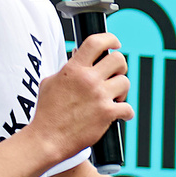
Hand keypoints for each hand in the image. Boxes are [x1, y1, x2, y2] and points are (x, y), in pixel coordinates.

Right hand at [28, 31, 128, 158]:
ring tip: (113, 98)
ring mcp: (99, 96)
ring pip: (125, 82)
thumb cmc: (47, 112)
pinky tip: (120, 114)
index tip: (116, 43)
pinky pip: (128, 108)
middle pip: (118, 60)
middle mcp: (88, 79)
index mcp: (74, 69)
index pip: (96, 42)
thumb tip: (77, 58)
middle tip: (114, 76)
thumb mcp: (50, 82)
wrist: (47, 138)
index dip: (110, 39)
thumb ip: (67, 70)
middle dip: (120, 67)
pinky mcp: (107, 113)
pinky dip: (126, 112)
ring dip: (122, 91)